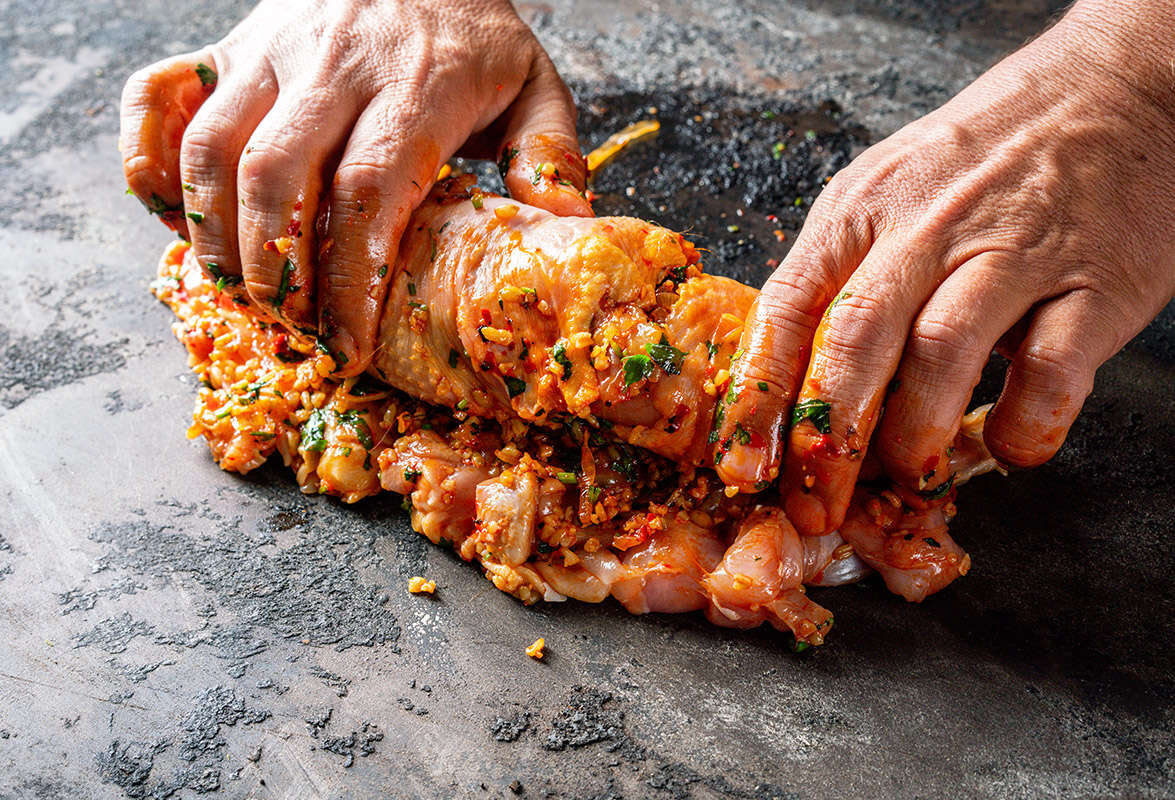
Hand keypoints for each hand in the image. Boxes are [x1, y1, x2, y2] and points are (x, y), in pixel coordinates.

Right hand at [120, 0, 589, 373]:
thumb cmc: (471, 38)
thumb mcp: (533, 86)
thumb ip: (548, 155)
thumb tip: (562, 230)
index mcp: (416, 84)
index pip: (369, 188)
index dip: (351, 276)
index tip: (350, 342)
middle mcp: (334, 65)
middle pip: (280, 179)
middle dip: (278, 273)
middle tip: (296, 328)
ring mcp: (269, 51)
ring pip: (213, 150)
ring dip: (216, 236)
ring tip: (244, 293)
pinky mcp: (225, 46)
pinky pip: (156, 97)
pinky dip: (147, 160)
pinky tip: (171, 216)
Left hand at [715, 0, 1174, 534]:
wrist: (1121, 91)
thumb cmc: (986, 158)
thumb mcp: (890, 188)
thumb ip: (845, 272)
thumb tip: (792, 383)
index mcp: (862, 207)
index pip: (788, 308)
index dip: (759, 397)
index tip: (743, 464)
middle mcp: (928, 225)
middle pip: (855, 342)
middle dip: (827, 443)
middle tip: (814, 507)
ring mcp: (1013, 252)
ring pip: (942, 357)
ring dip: (914, 438)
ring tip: (907, 477)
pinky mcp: (1094, 284)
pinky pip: (1049, 374)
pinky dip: (1022, 429)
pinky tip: (1007, 447)